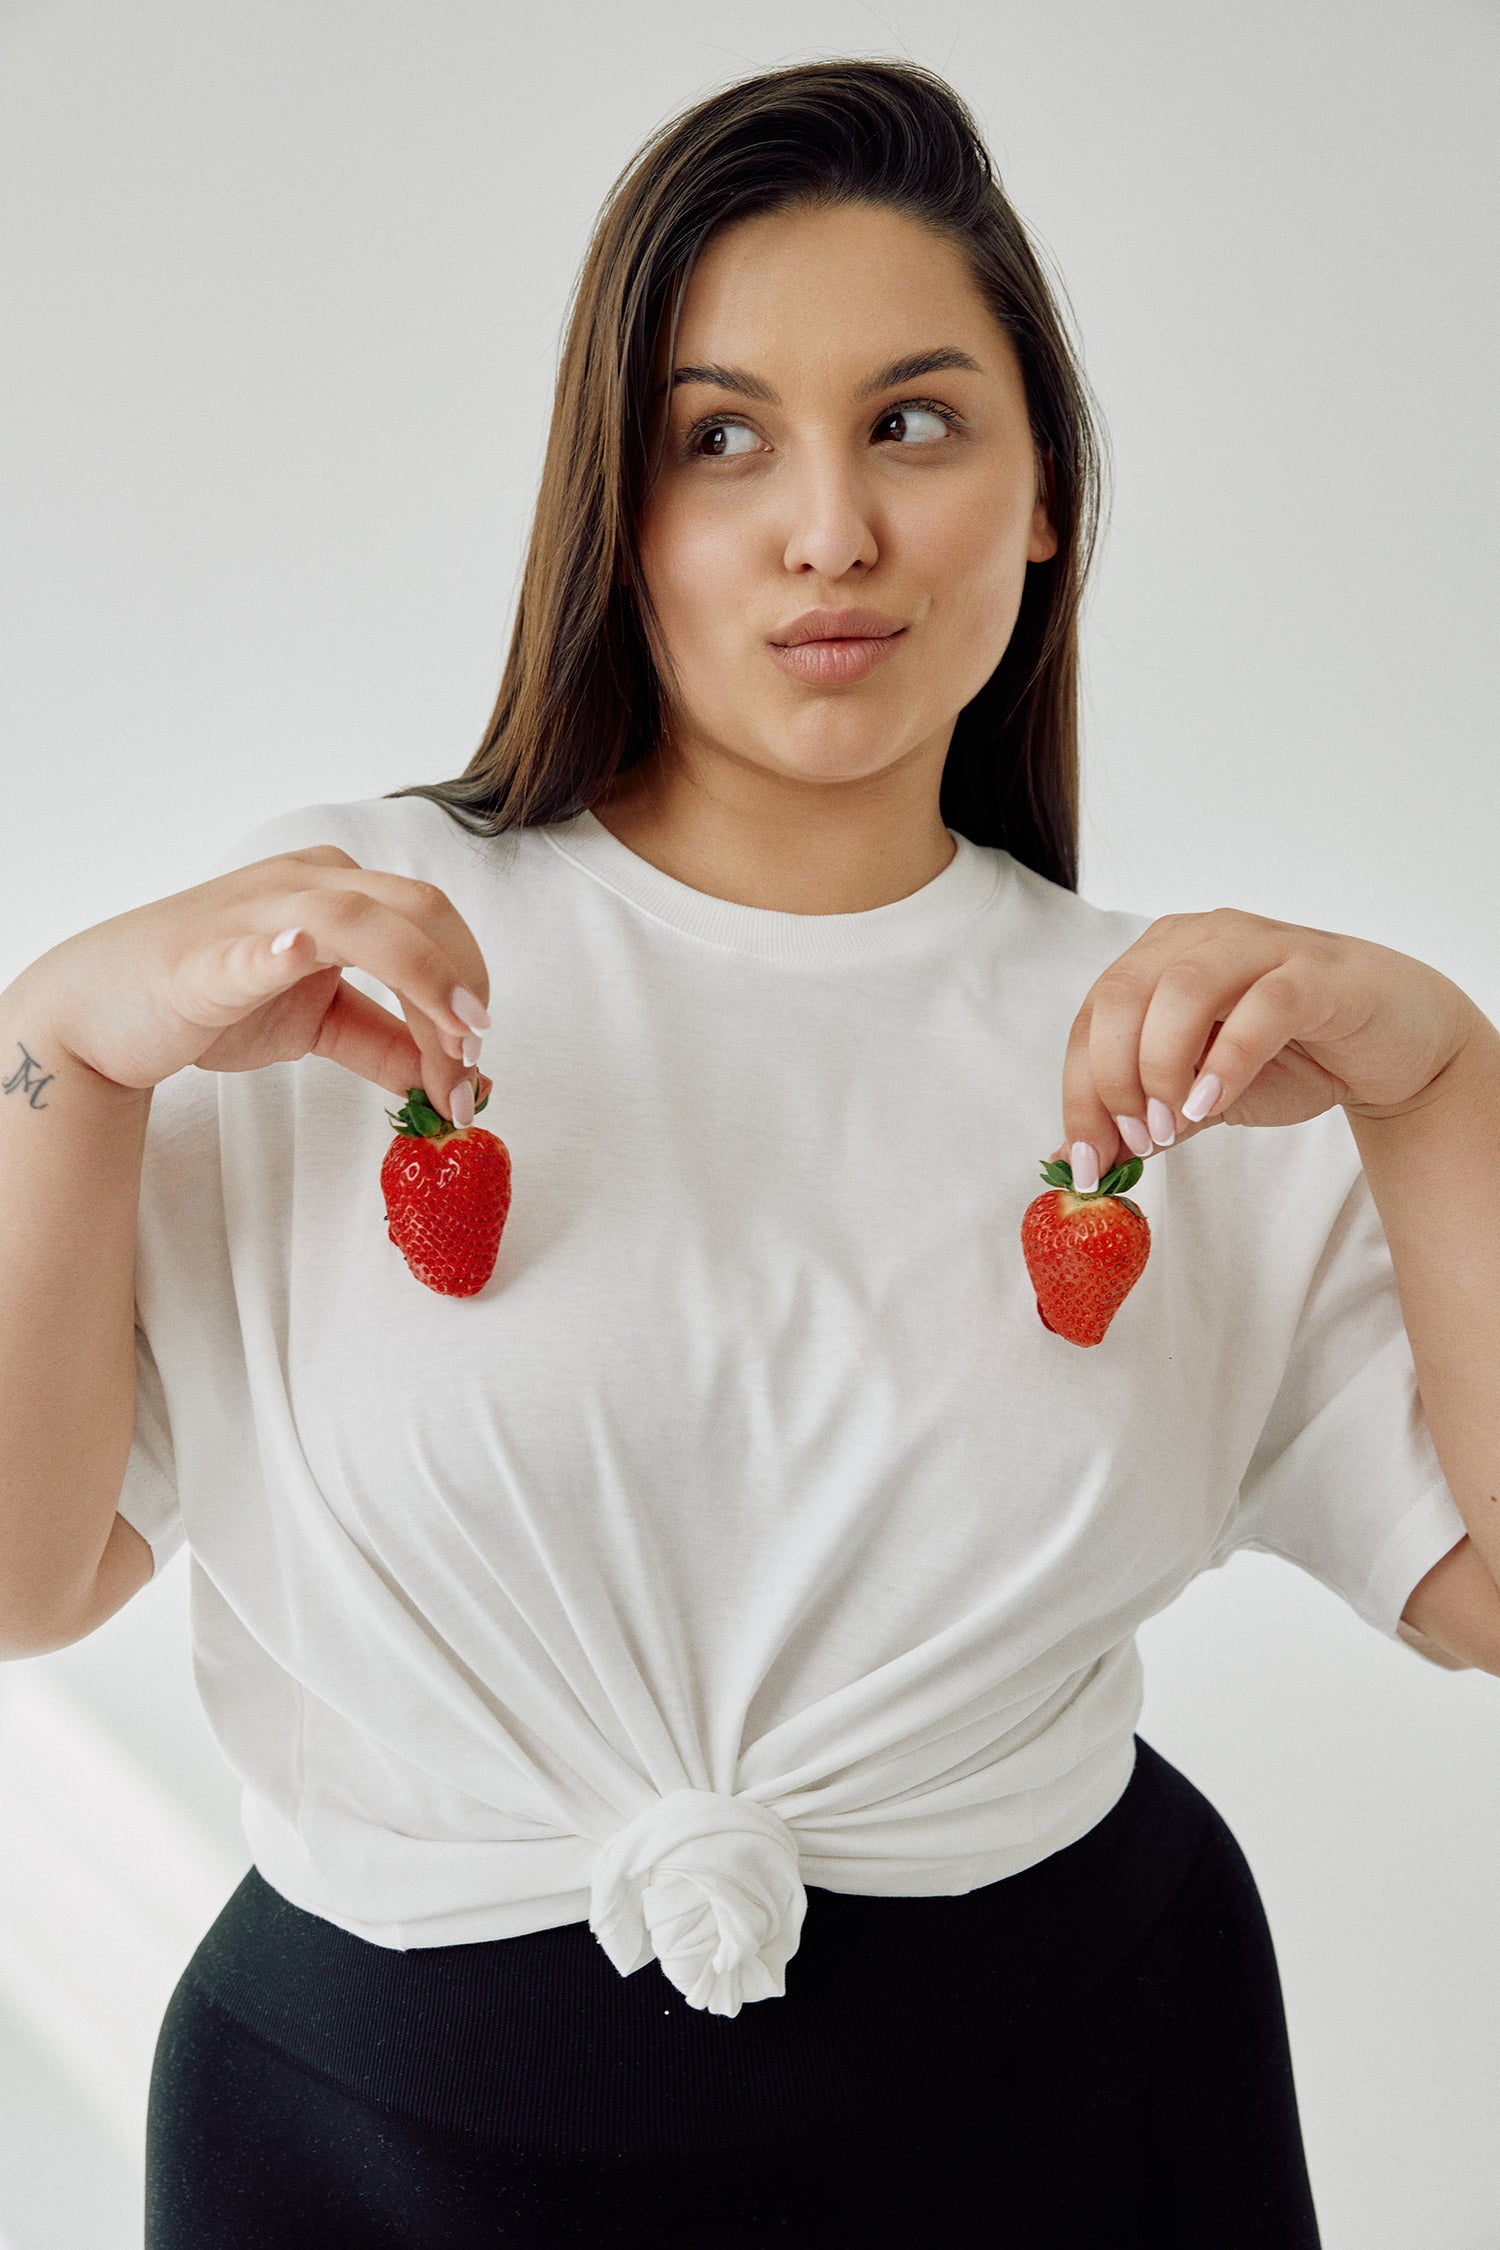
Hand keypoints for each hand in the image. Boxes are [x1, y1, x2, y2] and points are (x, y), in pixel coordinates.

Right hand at [15, 846, 492, 1122]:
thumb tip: (443, 1077)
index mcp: (339, 889)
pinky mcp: (207, 960)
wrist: (101, 1014)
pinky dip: (282, 950)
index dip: (469, 995)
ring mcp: (256, 914)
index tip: (476, 1073)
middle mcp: (307, 883)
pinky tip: (300, 955)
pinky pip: (254, 947)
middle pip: (419, 911)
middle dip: (462, 990)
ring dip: (423, 981)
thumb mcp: (314, 1023)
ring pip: (363, 921)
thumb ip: (380, 1042)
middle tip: (472, 1068)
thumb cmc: (208, 1002)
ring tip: (451, 1043)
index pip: (433, 926)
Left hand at [1046, 906, 1477, 1186]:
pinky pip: (1260, 1005)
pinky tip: (1212, 1103)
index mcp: (1158, 959)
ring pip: (1180, 990)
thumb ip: (1141, 1120)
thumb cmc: (1290, 1058)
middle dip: (1114, 1081)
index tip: (1088, 1161)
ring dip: (1160, 1068)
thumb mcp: (1198, 1098)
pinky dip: (1227, 1058)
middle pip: (1120, 997)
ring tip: (1172, 1128)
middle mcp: (1200, 939)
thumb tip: (1070, 1163)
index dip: (1079, 1093)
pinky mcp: (1316, 974)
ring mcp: (1260, 947)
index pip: (1091, 1019)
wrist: (1395, 1047)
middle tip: (1138, 1143)